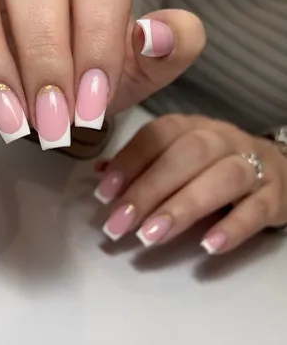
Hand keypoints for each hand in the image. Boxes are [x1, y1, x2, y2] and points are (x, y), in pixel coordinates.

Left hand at [95, 115, 286, 253]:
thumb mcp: (175, 154)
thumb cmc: (210, 163)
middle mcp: (221, 138)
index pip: (157, 135)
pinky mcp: (276, 193)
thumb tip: (101, 172)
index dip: (129, 162)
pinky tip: (209, 245)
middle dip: (149, 190)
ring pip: (222, 178)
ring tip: (151, 236)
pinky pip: (258, 208)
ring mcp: (252, 163)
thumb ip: (141, 162)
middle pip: (187, 156)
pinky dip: (234, 227)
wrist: (272, 167)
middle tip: (119, 224)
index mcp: (190, 126)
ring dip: (183, 207)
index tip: (104, 194)